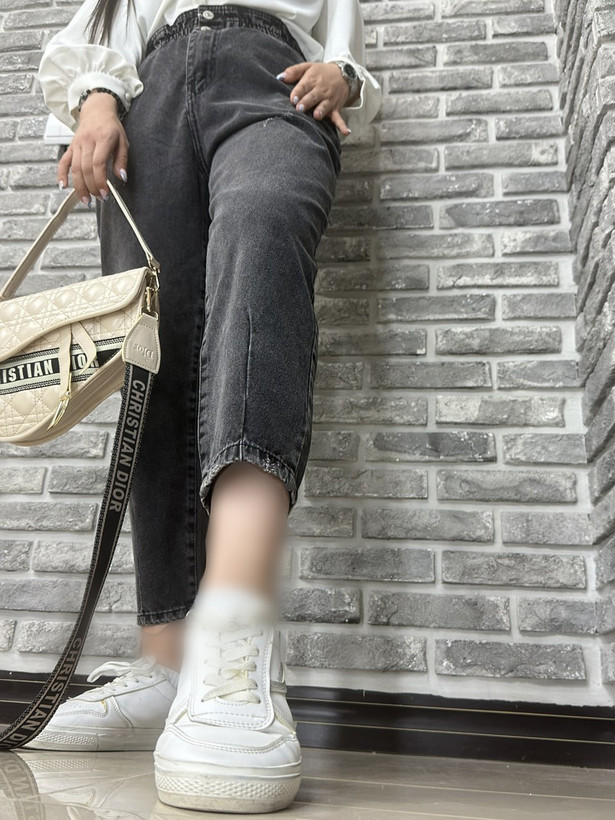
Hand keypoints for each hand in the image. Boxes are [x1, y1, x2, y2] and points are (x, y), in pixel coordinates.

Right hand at [58, 91, 129, 206]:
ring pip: (75, 168)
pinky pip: (63, 161)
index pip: (98, 163)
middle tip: (99, 199)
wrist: (97, 110)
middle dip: (92, 187)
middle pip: (86, 168)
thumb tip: (122, 177)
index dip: (100, 181)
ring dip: (79, 186)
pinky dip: (61, 174)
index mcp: (102, 139)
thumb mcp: (123, 141)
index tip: (105, 193)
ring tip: (86, 200)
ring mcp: (77, 144)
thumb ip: (122, 160)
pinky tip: (63, 186)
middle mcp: (87, 141)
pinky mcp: (71, 147)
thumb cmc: (111, 127)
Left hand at [277, 62, 355, 135]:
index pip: (303, 86)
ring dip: (321, 111)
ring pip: (324, 106)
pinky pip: (339, 117)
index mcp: (312, 80)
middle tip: (300, 108)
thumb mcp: (308, 67)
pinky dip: (342, 125)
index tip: (293, 99)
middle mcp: (321, 90)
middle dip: (307, 102)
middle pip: (313, 97)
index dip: (298, 93)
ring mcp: (329, 100)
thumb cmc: (321, 73)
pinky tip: (345, 132)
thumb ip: (293, 71)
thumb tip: (279, 77)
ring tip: (316, 115)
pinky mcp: (335, 108)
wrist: (343, 73)